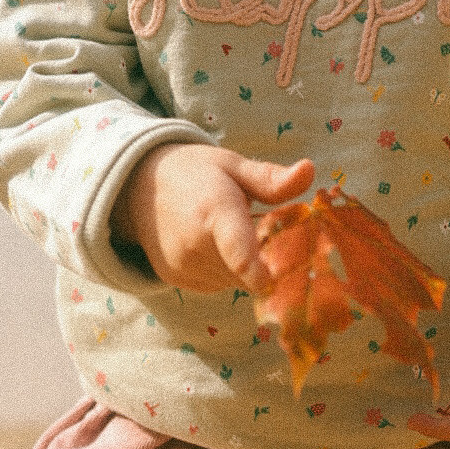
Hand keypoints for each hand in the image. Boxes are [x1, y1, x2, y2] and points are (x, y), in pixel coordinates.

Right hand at [111, 144, 314, 293]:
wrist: (138, 187)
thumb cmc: (194, 172)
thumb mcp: (232, 165)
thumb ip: (271, 178)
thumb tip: (310, 170)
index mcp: (213, 210)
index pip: (238, 251)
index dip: (260, 272)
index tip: (277, 283)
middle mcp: (195, 246)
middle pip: (250, 270)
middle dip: (268, 259)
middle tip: (269, 232)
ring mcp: (184, 267)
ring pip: (236, 281)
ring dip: (247, 266)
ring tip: (235, 231)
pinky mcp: (177, 280)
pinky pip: (218, 284)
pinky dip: (227, 270)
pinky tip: (216, 244)